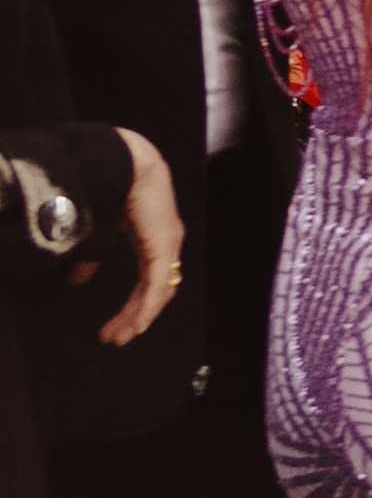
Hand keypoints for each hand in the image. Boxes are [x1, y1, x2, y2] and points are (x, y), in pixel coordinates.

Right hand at [97, 127, 180, 346]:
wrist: (124, 160)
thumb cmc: (111, 184)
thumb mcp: (100, 227)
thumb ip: (92, 255)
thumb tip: (78, 279)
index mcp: (153, 238)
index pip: (149, 280)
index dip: (134, 305)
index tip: (116, 324)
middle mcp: (166, 244)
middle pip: (155, 291)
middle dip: (134, 317)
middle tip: (116, 337)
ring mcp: (168, 245)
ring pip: (158, 292)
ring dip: (139, 317)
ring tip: (119, 336)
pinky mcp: (163, 245)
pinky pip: (157, 284)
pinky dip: (147, 306)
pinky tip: (136, 323)